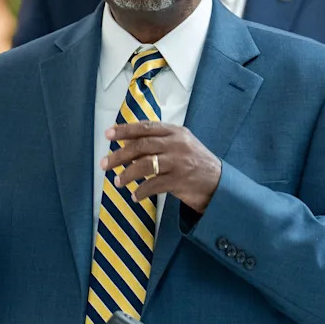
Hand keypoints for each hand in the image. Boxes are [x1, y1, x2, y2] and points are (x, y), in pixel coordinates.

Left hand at [101, 122, 222, 213]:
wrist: (220, 183)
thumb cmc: (195, 162)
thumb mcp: (180, 145)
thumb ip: (158, 141)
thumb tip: (127, 142)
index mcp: (175, 132)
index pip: (145, 127)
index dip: (125, 130)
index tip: (108, 134)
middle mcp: (177, 144)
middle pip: (141, 146)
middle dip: (119, 155)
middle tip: (104, 164)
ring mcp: (179, 162)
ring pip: (145, 165)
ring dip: (127, 174)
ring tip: (117, 182)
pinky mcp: (180, 180)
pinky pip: (154, 185)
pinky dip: (142, 191)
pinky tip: (135, 196)